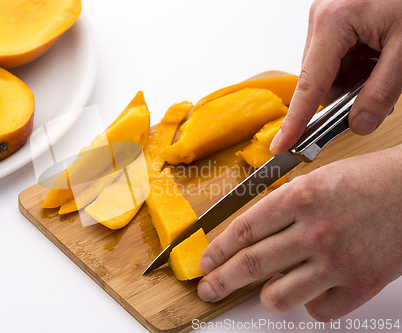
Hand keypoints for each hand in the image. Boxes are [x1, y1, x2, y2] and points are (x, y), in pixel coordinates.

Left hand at [197, 145, 401, 320]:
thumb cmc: (369, 180)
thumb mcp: (316, 178)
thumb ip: (282, 204)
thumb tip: (250, 232)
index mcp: (300, 197)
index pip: (243, 230)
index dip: (217, 250)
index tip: (206, 262)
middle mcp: (314, 231)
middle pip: (251, 265)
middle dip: (221, 282)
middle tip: (208, 289)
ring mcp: (337, 261)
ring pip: (279, 296)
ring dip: (264, 296)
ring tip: (263, 290)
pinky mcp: (360, 284)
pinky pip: (319, 310)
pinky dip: (309, 304)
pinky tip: (310, 292)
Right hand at [270, 0, 401, 154]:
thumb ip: (382, 91)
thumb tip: (361, 123)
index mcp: (333, 21)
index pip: (310, 84)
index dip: (297, 120)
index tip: (282, 144)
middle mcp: (322, 18)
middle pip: (319, 80)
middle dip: (347, 95)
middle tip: (379, 99)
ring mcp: (326, 19)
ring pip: (329, 72)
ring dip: (355, 81)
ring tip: (385, 66)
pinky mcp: (335, 21)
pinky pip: (337, 59)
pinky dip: (358, 68)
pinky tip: (378, 57)